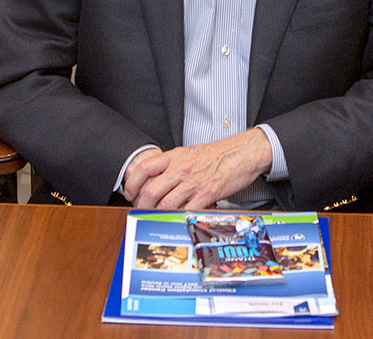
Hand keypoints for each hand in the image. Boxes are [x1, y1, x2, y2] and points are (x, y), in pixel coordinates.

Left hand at [122, 129, 273, 209]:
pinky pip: (186, 211)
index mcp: (176, 157)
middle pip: (151, 190)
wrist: (242, 153)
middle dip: (142, 206)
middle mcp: (181, 169)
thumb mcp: (191, 152)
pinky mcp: (206, 194)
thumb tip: (159, 177)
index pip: (144, 167)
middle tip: (140, 211)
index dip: (132, 183)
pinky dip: (179, 218)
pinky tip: (177, 220)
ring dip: (158, 214)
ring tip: (156, 218)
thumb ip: (174, 163)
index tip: (130, 192)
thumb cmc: (219, 154)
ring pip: (166, 204)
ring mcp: (193, 183)